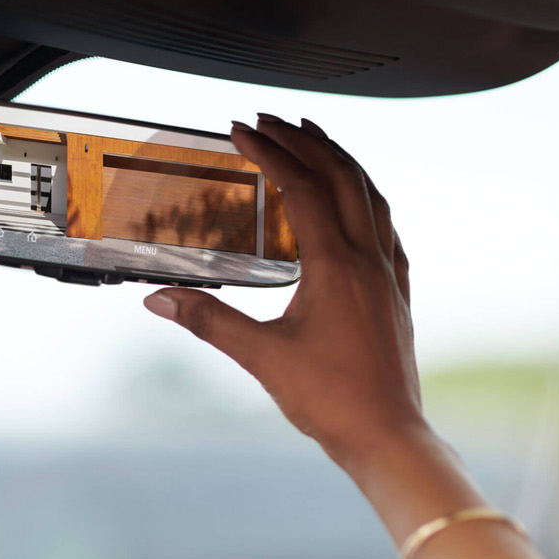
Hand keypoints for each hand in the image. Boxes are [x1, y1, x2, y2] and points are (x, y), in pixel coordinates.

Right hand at [143, 114, 429, 467]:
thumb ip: (209, 321)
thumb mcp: (261, 358)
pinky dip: (369, 200)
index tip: (243, 130)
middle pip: (341, 176)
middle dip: (306, 140)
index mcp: (336, 266)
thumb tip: (159, 299)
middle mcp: (369, 260)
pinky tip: (358, 205)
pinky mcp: (399, 295)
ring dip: (342, 160)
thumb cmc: (333, 402)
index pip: (302, 186)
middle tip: (273, 120)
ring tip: (317, 139)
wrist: (388, 437)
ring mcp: (390, 275)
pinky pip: (388, 229)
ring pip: (372, 195)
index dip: (270, 152)